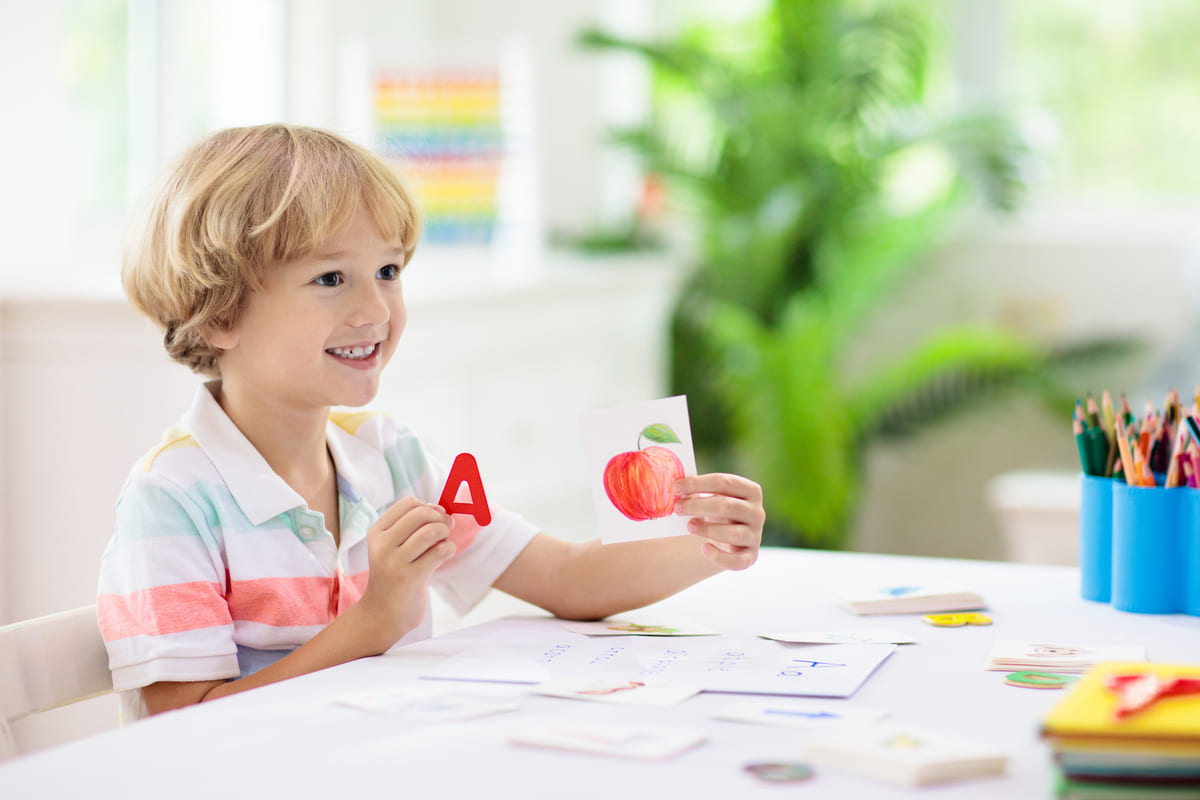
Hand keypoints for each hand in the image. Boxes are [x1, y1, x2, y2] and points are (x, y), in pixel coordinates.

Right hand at [356, 495, 456, 647]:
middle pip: (420, 514)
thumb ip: (414, 527)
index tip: (435, 518)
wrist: (381, 614)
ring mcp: (394, 562)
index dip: (428, 506)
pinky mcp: (410, 578)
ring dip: (445, 532)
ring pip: (430, 531)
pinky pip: (439, 552)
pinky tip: (445, 554)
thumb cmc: (394, 576)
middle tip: (445, 529)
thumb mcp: (393, 547)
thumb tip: (442, 509)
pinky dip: (449, 548)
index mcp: (376, 532)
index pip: (408, 503)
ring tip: (444, 541)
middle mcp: (382, 545)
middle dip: (440, 518)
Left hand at [673, 473, 763, 570]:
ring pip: (733, 533)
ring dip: (708, 529)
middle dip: (698, 506)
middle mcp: (757, 512)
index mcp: (750, 491)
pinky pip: (737, 561)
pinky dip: (719, 556)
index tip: (675, 487)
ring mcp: (755, 536)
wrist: (725, 537)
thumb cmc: (715, 510)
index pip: (724, 482)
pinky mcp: (750, 556)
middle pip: (727, 506)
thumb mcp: (711, 497)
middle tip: (678, 508)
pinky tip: (704, 548)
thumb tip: (677, 487)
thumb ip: (698, 491)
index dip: (698, 484)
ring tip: (689, 526)